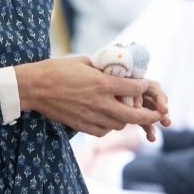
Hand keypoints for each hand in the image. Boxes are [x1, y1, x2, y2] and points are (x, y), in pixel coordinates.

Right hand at [14, 56, 166, 137]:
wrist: (35, 87)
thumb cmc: (57, 70)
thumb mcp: (84, 62)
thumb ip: (102, 67)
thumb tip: (115, 67)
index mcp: (102, 83)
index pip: (134, 89)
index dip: (144, 88)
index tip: (147, 86)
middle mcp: (99, 102)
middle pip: (132, 115)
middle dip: (149, 116)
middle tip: (159, 115)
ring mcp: (90, 116)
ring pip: (119, 125)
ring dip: (127, 120)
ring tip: (128, 113)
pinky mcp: (81, 126)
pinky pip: (103, 131)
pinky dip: (109, 126)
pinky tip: (108, 119)